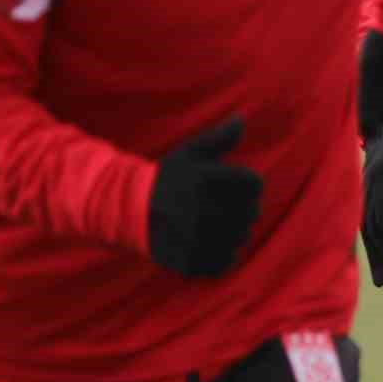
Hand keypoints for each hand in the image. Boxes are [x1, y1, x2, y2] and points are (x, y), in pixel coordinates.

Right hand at [148, 117, 262, 277]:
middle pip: (252, 212)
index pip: (255, 184)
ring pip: (242, 237)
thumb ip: (219, 138)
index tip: (236, 186)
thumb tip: (242, 119)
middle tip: (224, 206)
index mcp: (205, 180)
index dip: (249, 184)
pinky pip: (227, 261)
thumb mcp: (190, 153)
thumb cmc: (166, 178)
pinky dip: (225, 254)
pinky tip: (210, 242)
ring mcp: (196, 239)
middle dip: (244, 207)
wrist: (127, 210)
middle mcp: (202, 210)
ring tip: (216, 223)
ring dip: (236, 231)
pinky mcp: (191, 262)